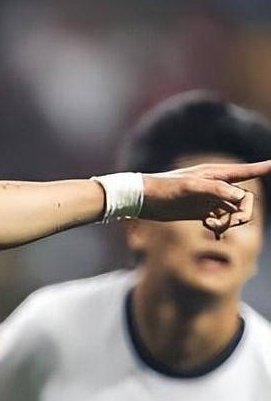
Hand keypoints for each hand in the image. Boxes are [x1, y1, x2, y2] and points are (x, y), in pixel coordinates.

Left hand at [142, 162, 270, 236]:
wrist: (143, 200)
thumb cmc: (165, 188)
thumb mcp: (190, 187)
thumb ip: (216, 190)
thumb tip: (241, 196)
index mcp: (216, 174)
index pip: (246, 171)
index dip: (263, 167)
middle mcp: (217, 185)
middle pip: (246, 200)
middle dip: (243, 214)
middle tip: (228, 224)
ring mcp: (210, 199)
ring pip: (235, 212)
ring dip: (230, 223)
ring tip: (212, 228)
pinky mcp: (201, 211)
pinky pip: (222, 220)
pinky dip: (221, 228)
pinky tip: (212, 232)